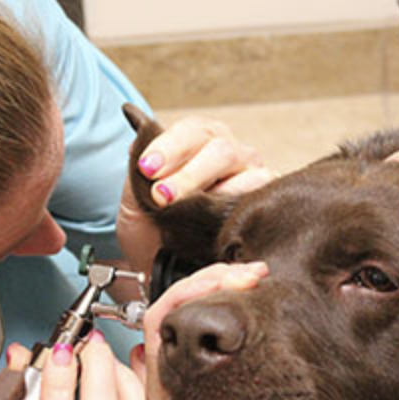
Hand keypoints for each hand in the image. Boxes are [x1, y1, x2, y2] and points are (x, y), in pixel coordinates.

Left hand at [116, 116, 275, 273]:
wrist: (161, 268)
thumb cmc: (150, 229)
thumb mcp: (134, 200)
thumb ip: (136, 170)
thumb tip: (138, 142)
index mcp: (197, 141)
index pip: (192, 130)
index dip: (169, 147)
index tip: (147, 169)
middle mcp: (229, 153)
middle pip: (221, 149)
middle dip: (187, 175)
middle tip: (162, 198)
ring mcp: (252, 175)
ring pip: (244, 171)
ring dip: (211, 194)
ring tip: (184, 215)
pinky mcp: (264, 201)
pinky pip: (258, 196)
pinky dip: (234, 208)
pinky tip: (212, 224)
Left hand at [136, 262, 286, 399]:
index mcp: (165, 393)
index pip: (163, 323)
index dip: (193, 293)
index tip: (233, 281)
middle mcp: (163, 376)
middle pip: (170, 306)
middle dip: (209, 279)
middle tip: (251, 272)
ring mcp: (174, 373)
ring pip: (180, 313)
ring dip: (211, 287)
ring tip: (248, 276)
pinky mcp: (188, 374)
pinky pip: (191, 327)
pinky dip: (214, 305)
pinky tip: (239, 299)